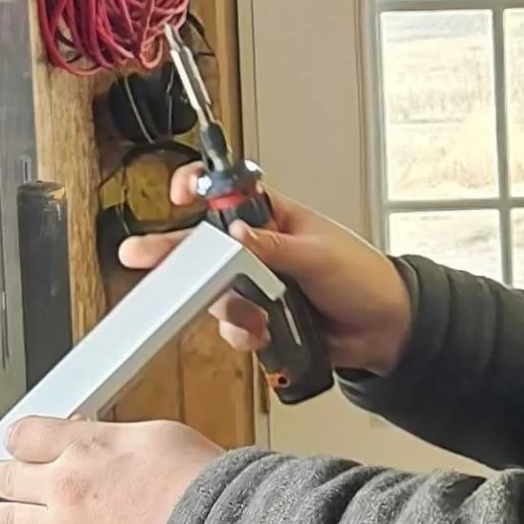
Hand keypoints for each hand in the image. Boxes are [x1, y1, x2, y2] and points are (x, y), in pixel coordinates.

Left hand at [0, 415, 221, 523]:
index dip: (16, 438)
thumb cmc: (201, 488)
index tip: (10, 442)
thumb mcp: (160, 436)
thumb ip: (118, 438)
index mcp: (86, 446)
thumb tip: (102, 439)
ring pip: (5, 520)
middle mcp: (65, 486)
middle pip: (6, 477)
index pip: (29, 435)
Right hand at [121, 167, 411, 375]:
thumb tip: (237, 234)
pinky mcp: (260, 319)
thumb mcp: (319, 255)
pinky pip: (232, 327)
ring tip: (254, 316)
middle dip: (171, 252)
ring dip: (228, 308)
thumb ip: (273, 246)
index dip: (199, 188)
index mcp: (274, 217)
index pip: (228, 192)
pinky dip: (242, 333)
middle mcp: (259, 249)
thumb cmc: (364, 279)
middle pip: (204, 247)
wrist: (385, 332)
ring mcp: (257, 285)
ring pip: (214, 294)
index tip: (179, 195)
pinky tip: (261, 334)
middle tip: (138, 255)